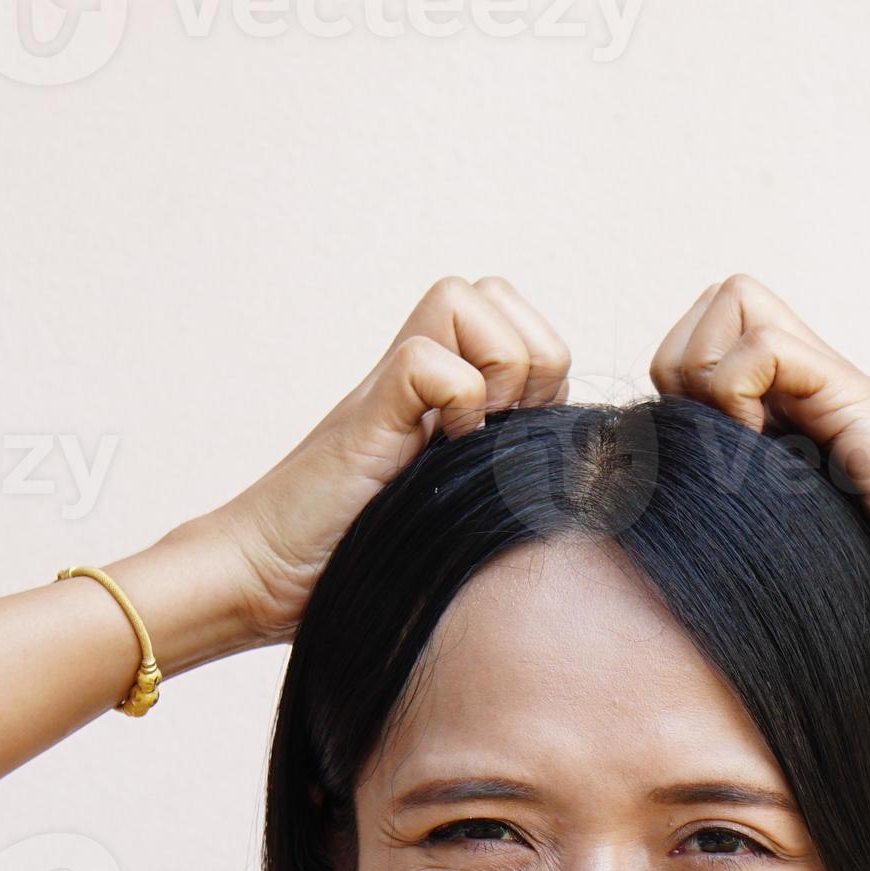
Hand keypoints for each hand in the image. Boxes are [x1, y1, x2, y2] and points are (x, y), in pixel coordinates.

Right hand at [158, 276, 571, 654]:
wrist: (272, 576)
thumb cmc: (371, 554)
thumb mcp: (467, 500)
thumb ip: (514, 463)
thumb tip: (597, 459)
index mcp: (451, 387)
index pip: (527, 324)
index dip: (543, 373)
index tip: (516, 438)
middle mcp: (424, 371)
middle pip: (503, 293)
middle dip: (526, 362)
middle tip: (495, 432)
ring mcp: (395, 383)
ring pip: (472, 300)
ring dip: (493, 372)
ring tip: (466, 437)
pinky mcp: (369, 407)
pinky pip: (430, 360)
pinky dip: (452, 405)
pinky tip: (431, 452)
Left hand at [648, 275, 869, 649]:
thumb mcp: (788, 554)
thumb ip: (737, 540)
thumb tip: (668, 575)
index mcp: (784, 414)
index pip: (690, 355)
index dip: (679, 398)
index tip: (708, 467)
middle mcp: (798, 382)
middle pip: (698, 315)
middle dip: (682, 379)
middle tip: (720, 447)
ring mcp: (819, 375)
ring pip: (723, 303)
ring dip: (709, 377)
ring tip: (743, 443)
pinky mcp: (841, 380)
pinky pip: (755, 348)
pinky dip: (738, 396)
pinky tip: (769, 450)